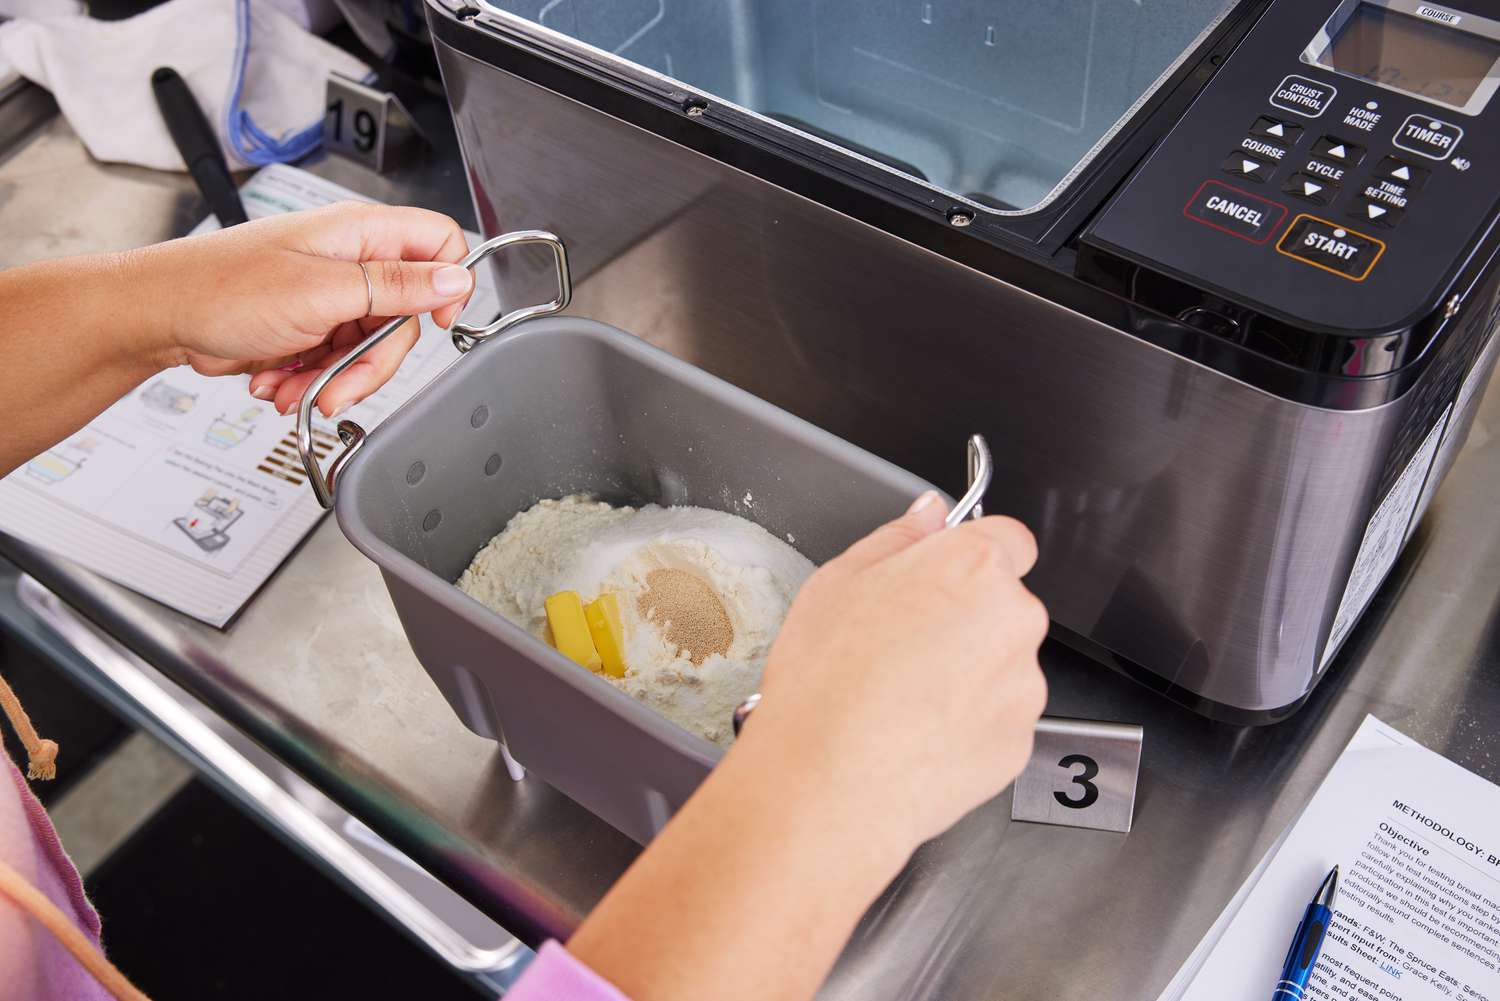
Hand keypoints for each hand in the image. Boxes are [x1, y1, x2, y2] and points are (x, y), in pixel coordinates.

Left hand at [143, 201, 473, 416]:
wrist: (159, 318)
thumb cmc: (219, 288)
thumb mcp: (321, 291)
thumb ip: (396, 286)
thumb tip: (455, 279)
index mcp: (359, 234)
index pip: (438, 242)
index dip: (448, 283)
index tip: (434, 322)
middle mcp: (350, 261)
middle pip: (406, 316)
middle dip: (374, 361)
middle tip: (342, 382)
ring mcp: (331, 296)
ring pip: (372, 348)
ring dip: (338, 379)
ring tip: (299, 386)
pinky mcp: (312, 328)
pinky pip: (339, 362)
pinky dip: (314, 381)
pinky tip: (283, 382)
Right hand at [739, 492, 1048, 853]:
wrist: (830, 781)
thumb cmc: (827, 684)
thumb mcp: (837, 582)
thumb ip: (897, 538)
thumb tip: (928, 514)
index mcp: (971, 567)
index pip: (1009, 539)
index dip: (974, 556)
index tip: (946, 576)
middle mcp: (1012, 620)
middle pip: (1003, 604)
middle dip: (964, 618)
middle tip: (901, 644)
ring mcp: (1023, 686)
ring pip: (1002, 664)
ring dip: (967, 673)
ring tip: (902, 697)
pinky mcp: (1019, 742)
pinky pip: (997, 719)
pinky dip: (967, 724)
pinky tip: (915, 732)